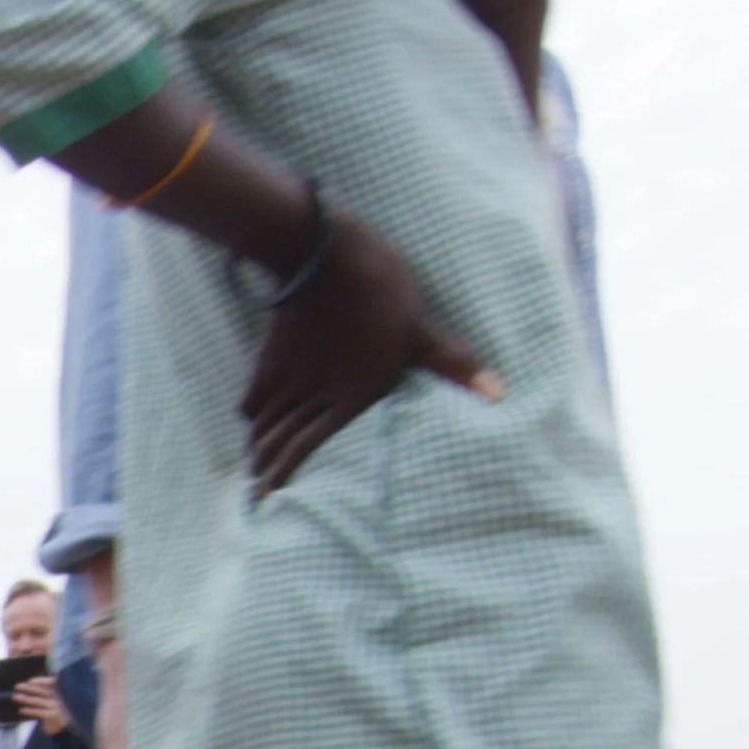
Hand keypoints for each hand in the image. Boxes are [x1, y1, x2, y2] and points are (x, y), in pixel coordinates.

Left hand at [13, 675, 72, 733]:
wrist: (64, 727)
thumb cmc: (56, 710)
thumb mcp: (53, 699)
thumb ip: (44, 691)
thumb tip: (28, 685)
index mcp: (60, 691)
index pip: (51, 682)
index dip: (41, 681)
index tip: (30, 681)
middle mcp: (60, 697)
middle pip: (42, 690)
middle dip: (29, 688)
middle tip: (17, 686)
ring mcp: (57, 706)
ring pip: (39, 701)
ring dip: (26, 699)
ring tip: (15, 697)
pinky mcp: (54, 715)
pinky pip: (40, 712)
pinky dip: (30, 711)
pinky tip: (21, 710)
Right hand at [242, 208, 496, 494]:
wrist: (326, 251)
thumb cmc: (381, 287)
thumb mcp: (420, 327)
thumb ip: (451, 364)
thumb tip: (498, 392)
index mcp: (354, 393)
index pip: (312, 446)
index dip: (289, 474)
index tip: (274, 497)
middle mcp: (316, 392)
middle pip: (282, 441)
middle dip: (267, 469)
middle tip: (258, 493)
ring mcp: (291, 373)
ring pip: (266, 422)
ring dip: (257, 446)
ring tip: (253, 465)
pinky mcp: (272, 353)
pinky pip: (255, 394)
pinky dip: (251, 412)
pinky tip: (251, 420)